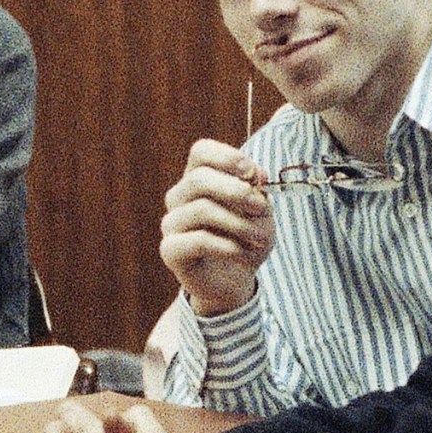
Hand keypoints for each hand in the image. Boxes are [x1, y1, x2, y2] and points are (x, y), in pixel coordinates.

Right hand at [159, 140, 275, 316]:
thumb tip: (254, 177)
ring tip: (258, 238)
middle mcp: (179, 197)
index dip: (227, 157)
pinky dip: (228, 246)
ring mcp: (171, 223)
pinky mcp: (170, 250)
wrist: (236, 280)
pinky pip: (198, 240)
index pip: (201, 151)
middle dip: (236, 192)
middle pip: (199, 179)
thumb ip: (257, 192)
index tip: (252, 174)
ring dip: (238, 224)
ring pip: (201, 209)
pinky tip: (243, 253)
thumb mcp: (261, 212)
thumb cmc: (246, 239)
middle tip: (261, 208)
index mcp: (198, 178)